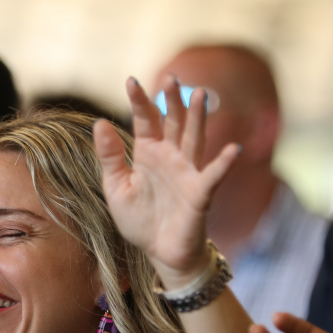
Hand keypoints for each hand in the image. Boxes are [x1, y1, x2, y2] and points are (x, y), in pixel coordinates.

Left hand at [94, 74, 239, 283]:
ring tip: (200, 94)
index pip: (145, 121)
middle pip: (174, 122)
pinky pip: (213, 176)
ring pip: (195, 139)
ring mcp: (187, 173)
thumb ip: (110, 158)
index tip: (131, 81)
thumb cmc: (140, 220)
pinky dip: (224, 163)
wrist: (159, 253)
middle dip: (172, 101)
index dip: (140, 101)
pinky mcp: (200, 194)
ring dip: (198, 118)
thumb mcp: (116, 188)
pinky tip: (233, 149)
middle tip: (171, 78)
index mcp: (148, 154)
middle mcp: (170, 157)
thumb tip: (99, 123)